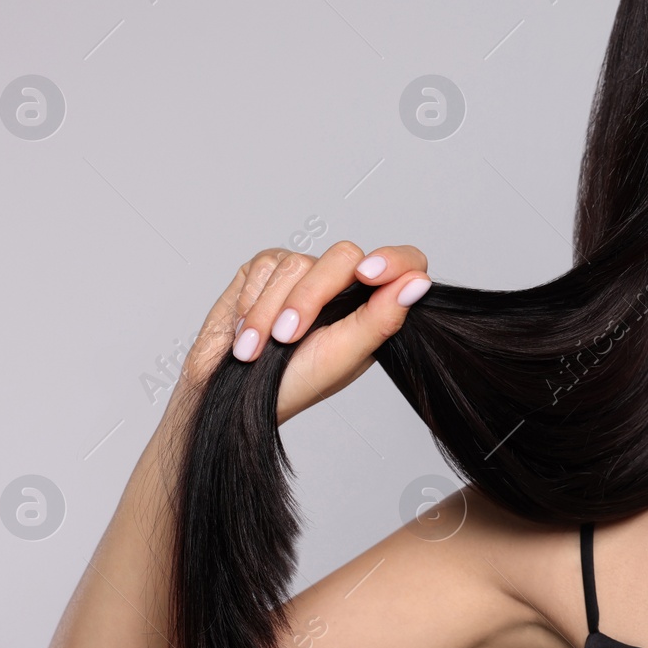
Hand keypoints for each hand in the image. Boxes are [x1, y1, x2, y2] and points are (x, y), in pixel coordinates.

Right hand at [175, 242, 430, 423]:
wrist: (229, 391)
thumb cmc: (292, 383)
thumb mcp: (343, 356)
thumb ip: (382, 318)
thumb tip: (418, 282)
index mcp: (372, 307)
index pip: (404, 262)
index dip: (392, 260)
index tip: (369, 274)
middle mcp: (343, 284)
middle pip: (343, 256)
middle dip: (308, 299)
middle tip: (287, 337)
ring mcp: (304, 273)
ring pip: (295, 263)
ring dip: (268, 312)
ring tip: (255, 348)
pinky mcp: (266, 270)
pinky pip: (264, 265)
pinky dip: (249, 303)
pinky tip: (244, 333)